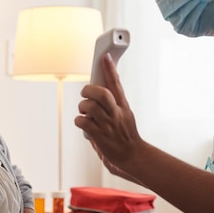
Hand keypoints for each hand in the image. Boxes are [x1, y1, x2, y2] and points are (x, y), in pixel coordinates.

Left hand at [74, 53, 143, 170]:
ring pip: (89, 106)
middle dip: (89, 90)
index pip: (116, 84)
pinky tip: (83, 122)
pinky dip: (79, 120)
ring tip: (84, 111)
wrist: (133, 155)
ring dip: (82, 107)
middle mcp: (116, 113)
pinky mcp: (100, 136)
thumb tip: (100, 90)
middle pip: (101, 93)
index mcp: (123, 106)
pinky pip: (83, 122)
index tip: (104, 57)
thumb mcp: (126, 114)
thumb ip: (114, 103)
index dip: (110, 69)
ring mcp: (108, 125)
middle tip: (85, 93)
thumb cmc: (127, 134)